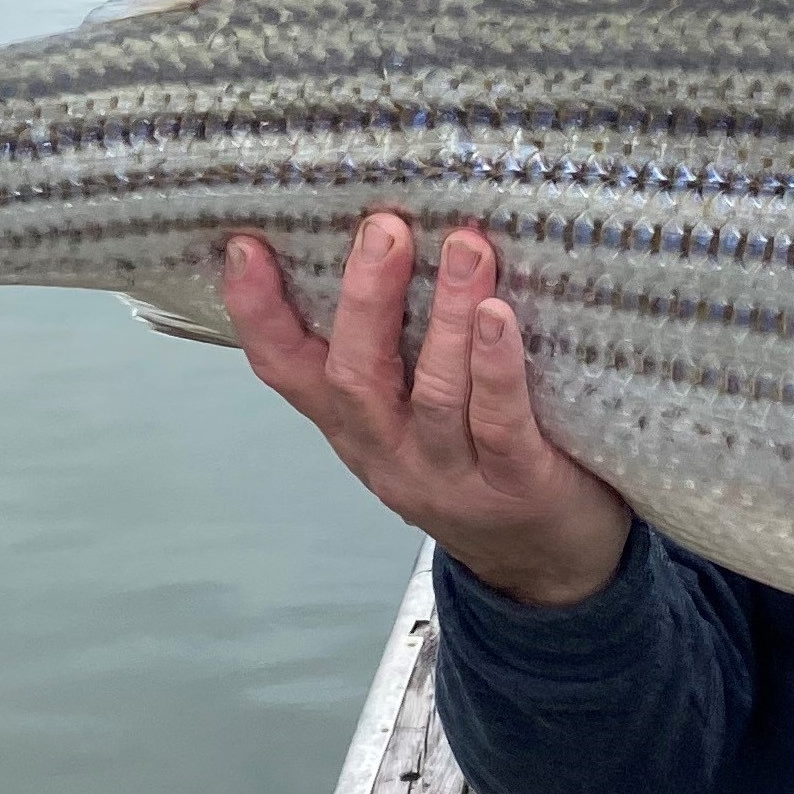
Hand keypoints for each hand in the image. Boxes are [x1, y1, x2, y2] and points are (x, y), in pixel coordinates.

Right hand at [222, 215, 632, 607]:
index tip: (246, 246)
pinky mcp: (517, 485)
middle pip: (358, 376)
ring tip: (463, 248)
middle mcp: (390, 453)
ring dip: (446, 316)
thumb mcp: (412, 416)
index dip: (258, 313)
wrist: (547, 565)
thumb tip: (378, 240)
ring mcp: (451, 474)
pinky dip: (496, 367)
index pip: (288, 371)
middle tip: (382, 229)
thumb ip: (390, 350)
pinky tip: (500, 317)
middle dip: (365, 299)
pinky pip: (499, 422)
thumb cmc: (479, 463)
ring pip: (434, 392)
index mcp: (355, 428)